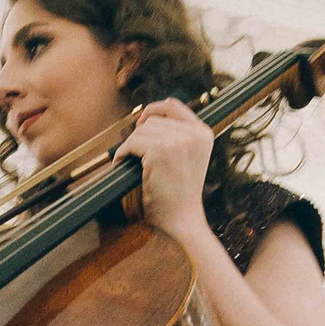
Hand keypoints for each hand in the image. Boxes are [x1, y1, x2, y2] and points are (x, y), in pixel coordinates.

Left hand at [114, 99, 214, 243]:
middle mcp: (194, 134)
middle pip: (153, 120)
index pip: (173, 105)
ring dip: (130, 146)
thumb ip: (177, 135)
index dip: (153, 110)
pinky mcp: (160, 151)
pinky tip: (121, 164)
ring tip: (129, 161)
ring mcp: (178, 142)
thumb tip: (148, 117)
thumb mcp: (188, 157)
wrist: (181, 219)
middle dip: (139, 136)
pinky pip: (131, 143)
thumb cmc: (180, 193)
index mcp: (204, 133)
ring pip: (140, 131)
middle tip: (133, 154)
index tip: (141, 124)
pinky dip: (122, 154)